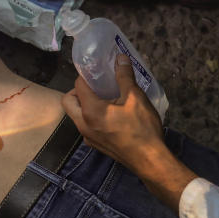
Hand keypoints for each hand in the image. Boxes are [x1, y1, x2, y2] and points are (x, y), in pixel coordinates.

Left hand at [62, 55, 166, 173]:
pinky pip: (85, 126)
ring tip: (105, 97)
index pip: (78, 86)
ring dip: (84, 104)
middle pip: (68, 102)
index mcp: (89, 111)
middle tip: (96, 85)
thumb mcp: (135, 97)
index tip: (97, 70)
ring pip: (76, 116)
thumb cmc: (142, 128)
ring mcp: (87, 137)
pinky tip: (110, 114)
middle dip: (78, 91)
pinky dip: (91, 117)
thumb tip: (120, 57)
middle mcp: (82, 125)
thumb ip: (124, 76)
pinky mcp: (95, 145)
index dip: (86, 75)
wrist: (150, 160)